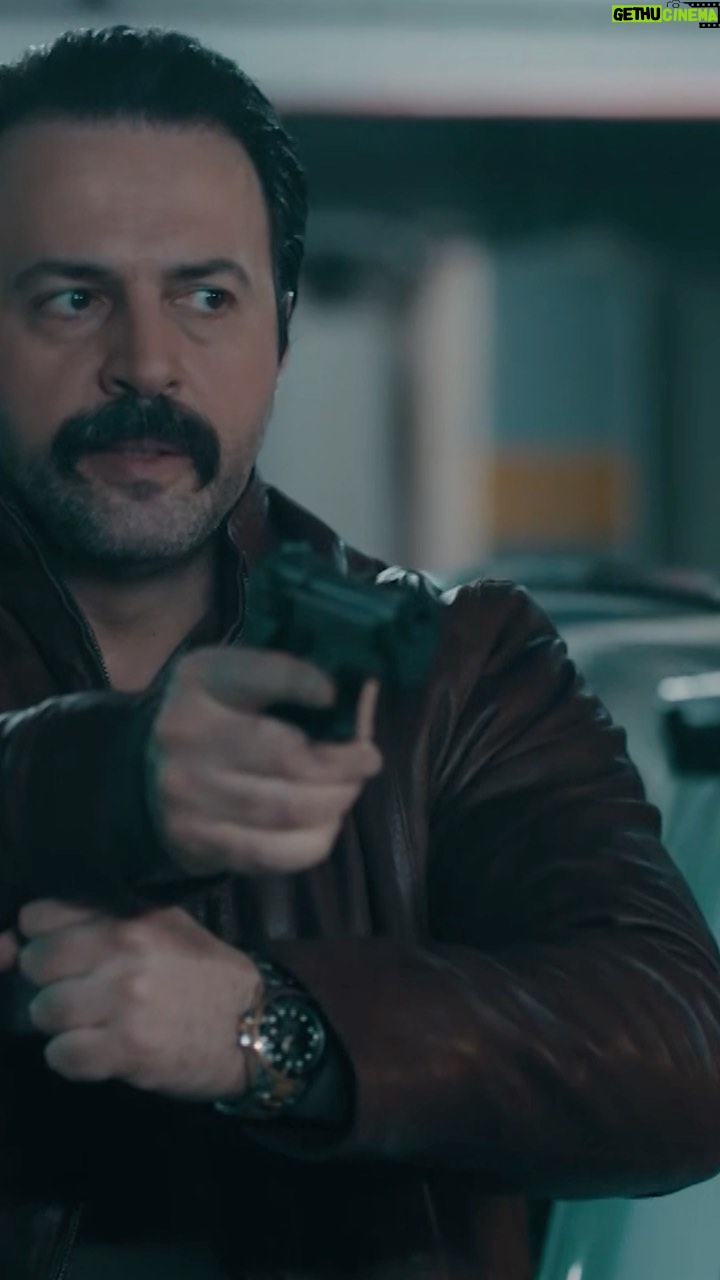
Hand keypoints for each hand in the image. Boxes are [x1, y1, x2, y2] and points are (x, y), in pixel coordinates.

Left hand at [16, 899, 260, 1099]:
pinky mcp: (127, 1048)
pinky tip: (98, 1053)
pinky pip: (60, 1056)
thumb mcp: (160, 927)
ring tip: (91, 1026)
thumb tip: (11, 940)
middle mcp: (123, 950)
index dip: (42, 938)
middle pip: (35, 962)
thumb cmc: (200, 974)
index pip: (40, 916)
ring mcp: (124, 1000)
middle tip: (76, 995)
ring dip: (60, 1025)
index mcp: (128, 915)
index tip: (61, 956)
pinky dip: (72, 1060)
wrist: (254, 1024)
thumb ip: (97, 923)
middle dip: (48, 982)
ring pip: (43, 1011)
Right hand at [147, 647, 381, 877]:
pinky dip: (316, 839)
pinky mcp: (199, 843)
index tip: (337, 697)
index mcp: (200, 680)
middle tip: (367, 761)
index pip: (266, 675)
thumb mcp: (238, 678)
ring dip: (337, 801)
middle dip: (345, 765)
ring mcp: (189, 795)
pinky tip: (323, 823)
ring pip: (290, 810)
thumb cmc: (216, 720)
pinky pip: (277, 853)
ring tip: (347, 790)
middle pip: (291, 760)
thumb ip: (292, 679)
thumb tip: (363, 698)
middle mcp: (187, 735)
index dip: (310, 686)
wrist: (147, 779)